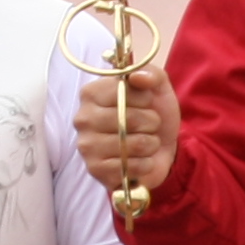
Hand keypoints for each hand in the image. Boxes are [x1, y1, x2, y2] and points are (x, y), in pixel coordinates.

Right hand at [73, 62, 177, 202]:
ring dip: (150, 144)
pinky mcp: (95, 170)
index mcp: (91, 93)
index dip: (145, 99)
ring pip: (132, 144)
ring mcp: (86, 146)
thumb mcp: (157, 89)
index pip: (123, 91)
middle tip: (149, 125)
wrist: (161, 149)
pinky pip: (130, 166)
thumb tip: (137, 77)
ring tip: (146, 142)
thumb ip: (151, 74)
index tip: (147, 103)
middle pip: (128, 119)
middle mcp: (83, 118)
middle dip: (151, 123)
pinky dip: (144, 164)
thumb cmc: (152, 114)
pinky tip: (140, 160)